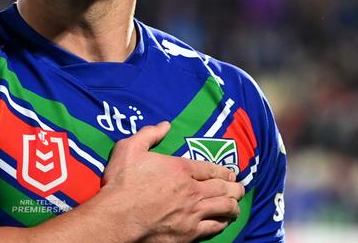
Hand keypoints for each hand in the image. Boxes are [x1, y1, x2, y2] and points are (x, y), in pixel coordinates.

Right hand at [100, 121, 244, 242]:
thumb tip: (165, 125)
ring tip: (236, 205)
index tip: (231, 174)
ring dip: (233, 205)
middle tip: (240, 188)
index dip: (223, 171)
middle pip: (223, 188)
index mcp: (180, 168)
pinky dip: (222, 223)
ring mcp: (192, 213)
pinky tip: (223, 221)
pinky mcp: (189, 233)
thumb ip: (149, 134)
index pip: (210, 169)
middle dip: (235, 188)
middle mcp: (192, 190)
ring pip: (224, 208)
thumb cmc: (122, 183)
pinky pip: (214, 227)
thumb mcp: (129, 148)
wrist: (117, 217)